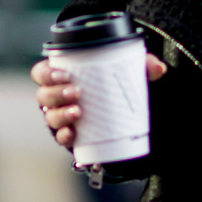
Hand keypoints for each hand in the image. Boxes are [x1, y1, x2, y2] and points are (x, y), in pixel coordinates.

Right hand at [31, 47, 167, 151]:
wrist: (121, 109)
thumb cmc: (115, 83)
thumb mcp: (128, 71)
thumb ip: (144, 65)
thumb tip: (159, 69)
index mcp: (61, 76)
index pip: (41, 72)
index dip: (47, 73)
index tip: (64, 74)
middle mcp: (56, 96)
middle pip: (43, 95)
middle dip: (56, 93)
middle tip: (77, 92)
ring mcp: (61, 116)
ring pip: (50, 115)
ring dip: (60, 114)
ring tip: (79, 112)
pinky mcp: (71, 133)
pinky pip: (60, 136)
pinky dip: (64, 135)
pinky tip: (73, 134)